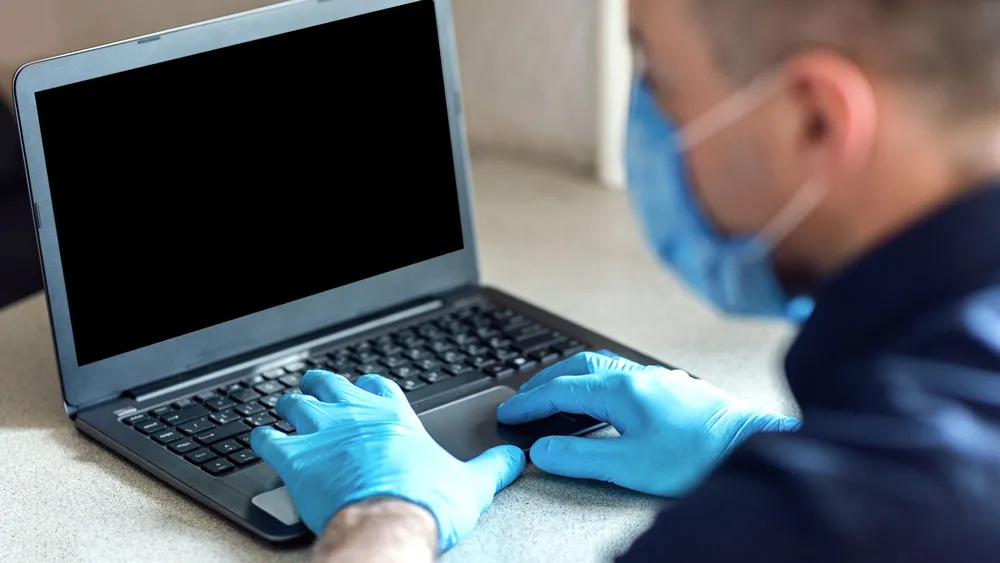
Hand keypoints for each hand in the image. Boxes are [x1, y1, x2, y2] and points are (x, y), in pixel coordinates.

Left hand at [251, 371, 525, 551]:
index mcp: (395, 417)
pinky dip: (263, 438)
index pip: (377, 385)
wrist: (389, 525)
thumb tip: (515, 457)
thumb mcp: (472, 484)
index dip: (368, 387)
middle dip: (322, 387)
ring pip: (295, 403)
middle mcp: (356, 416)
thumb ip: (494, 466)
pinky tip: (265, 442)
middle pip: (330, 384)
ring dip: (290, 406)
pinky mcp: (296, 458)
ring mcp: (323, 433)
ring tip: (289, 412)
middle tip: (318, 392)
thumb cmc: (426, 503)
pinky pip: (267, 437)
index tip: (366, 391)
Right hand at [496, 352, 799, 496]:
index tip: (509, 413)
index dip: (529, 404)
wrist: (752, 446)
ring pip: (601, 367)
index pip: (560, 391)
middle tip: (525, 399)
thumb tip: (542, 450)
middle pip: (577, 367)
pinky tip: (604, 400)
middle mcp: (636, 377)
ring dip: (572, 378)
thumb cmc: (697, 456)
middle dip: (545, 382)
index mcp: (619, 389)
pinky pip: (622, 374)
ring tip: (556, 396)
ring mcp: (656, 380)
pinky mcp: (673, 390)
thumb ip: (579, 457)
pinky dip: (597, 382)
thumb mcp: (628, 465)